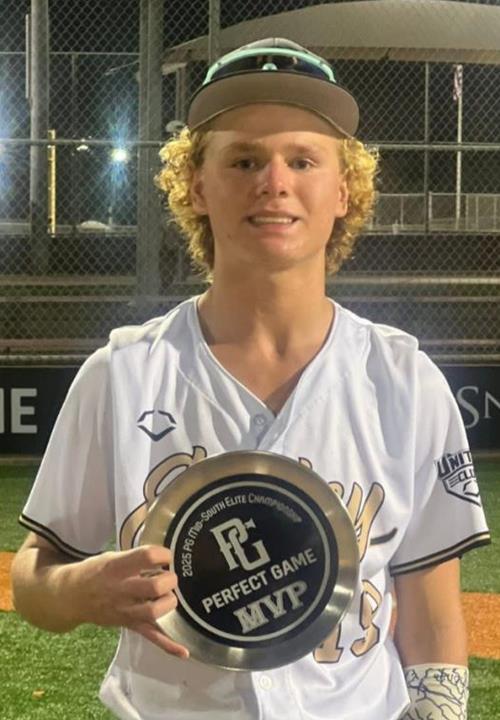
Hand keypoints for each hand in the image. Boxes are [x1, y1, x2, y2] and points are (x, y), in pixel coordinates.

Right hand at [65, 544, 188, 657]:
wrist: (71, 596)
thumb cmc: (95, 572)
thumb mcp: (112, 557)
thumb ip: (136, 559)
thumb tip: (164, 558)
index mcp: (118, 567)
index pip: (148, 556)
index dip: (164, 554)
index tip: (166, 556)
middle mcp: (121, 589)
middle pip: (155, 586)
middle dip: (169, 580)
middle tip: (167, 577)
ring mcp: (125, 609)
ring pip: (154, 611)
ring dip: (168, 602)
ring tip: (167, 596)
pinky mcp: (128, 624)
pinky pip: (150, 636)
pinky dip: (168, 645)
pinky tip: (184, 651)